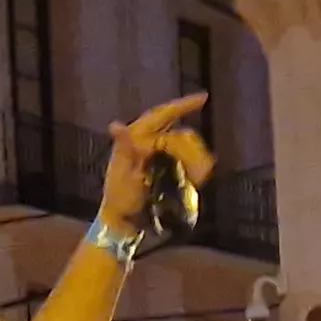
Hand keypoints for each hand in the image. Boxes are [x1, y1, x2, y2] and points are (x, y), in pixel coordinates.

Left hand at [96, 93, 212, 240]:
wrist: (122, 222)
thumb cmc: (120, 198)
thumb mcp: (122, 174)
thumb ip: (125, 148)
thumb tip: (115, 125)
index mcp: (134, 139)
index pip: (161, 115)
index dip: (181, 105)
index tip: (203, 98)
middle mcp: (143, 141)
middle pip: (170, 123)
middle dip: (187, 121)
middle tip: (205, 119)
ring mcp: (151, 153)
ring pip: (176, 139)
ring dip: (190, 147)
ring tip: (200, 167)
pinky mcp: (157, 166)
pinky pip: (177, 156)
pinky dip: (189, 160)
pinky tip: (198, 171)